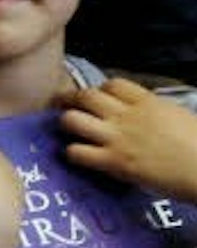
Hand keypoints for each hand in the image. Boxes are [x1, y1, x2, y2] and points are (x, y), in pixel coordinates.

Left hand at [59, 78, 196, 200]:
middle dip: (73, 100)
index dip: (102, 89)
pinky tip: (77, 155)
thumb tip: (145, 113)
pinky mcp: (114, 163)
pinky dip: (72, 153)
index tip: (100, 99)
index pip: (112, 84)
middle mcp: (127, 116)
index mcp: (148, 102)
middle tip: (67, 107)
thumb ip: (155, 111)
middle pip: (86, 96)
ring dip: (68, 124)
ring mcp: (117, 138)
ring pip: (73, 120)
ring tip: (71, 130)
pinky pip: (77, 152)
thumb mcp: (179, 117)